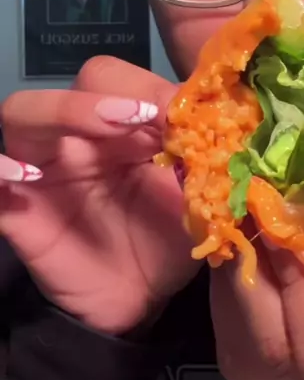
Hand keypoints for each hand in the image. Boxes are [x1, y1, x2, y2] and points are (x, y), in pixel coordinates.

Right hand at [0, 57, 195, 333]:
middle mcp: (79, 138)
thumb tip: (208, 109)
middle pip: (71, 87)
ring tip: (94, 132)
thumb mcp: (195, 192)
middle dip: (103, 95)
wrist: (144, 300)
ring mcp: (43, 170)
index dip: (142, 87)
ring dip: (56, 113)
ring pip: (21, 115)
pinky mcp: (18, 211)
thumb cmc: (168, 238)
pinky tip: (24, 178)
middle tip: (137, 118)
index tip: (174, 114)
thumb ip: (199, 150)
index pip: (116, 80)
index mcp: (122, 126)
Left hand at [210, 228, 303, 379]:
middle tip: (240, 215)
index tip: (277, 223)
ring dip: (231, 295)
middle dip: (250, 279)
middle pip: (273, 361)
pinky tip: (240, 277)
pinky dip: (235, 318)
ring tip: (235, 235)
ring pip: (247, 368)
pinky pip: (246, 374)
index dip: (294, 286)